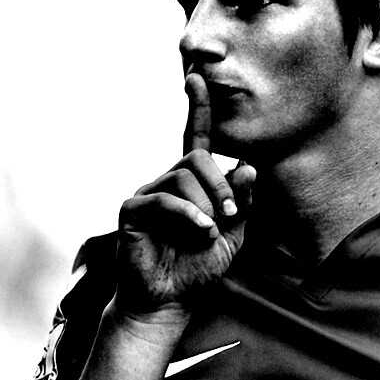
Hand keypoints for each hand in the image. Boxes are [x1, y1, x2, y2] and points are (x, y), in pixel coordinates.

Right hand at [115, 74, 254, 318]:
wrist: (169, 302)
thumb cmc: (197, 269)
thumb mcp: (233, 236)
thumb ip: (242, 203)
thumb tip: (247, 167)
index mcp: (192, 184)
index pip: (196, 139)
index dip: (197, 108)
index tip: (196, 78)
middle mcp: (167, 182)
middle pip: (197, 158)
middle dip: (220, 185)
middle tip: (231, 214)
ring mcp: (147, 193)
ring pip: (183, 177)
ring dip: (206, 204)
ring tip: (210, 232)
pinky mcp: (132, 210)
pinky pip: (163, 199)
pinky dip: (188, 214)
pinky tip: (201, 231)